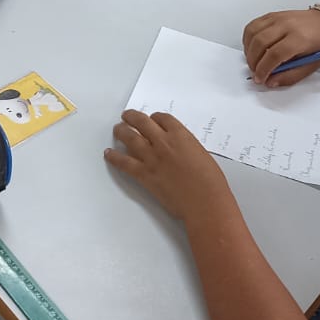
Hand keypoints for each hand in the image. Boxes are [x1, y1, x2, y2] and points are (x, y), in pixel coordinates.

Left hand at [105, 110, 230, 223]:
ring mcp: (151, 158)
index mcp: (180, 135)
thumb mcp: (201, 154)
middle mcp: (163, 142)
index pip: (162, 118)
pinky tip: (109, 154)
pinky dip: (114, 157)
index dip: (154, 117)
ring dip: (121, 131)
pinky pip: (124, 163)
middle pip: (141, 122)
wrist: (204, 202)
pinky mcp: (144, 175)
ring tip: (117, 129)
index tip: (151, 119)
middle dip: (132, 117)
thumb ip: (186, 147)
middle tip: (127, 116)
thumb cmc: (210, 182)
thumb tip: (178, 149)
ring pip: (129, 138)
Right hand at [243, 9, 319, 86]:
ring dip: (249, 50)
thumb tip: (271, 82)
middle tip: (255, 72)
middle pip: (260, 43)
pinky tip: (252, 48)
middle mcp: (287, 25)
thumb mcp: (311, 64)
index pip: (275, 54)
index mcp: (300, 38)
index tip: (260, 78)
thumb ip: (290, 75)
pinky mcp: (272, 15)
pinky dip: (248, 38)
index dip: (264, 69)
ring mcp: (278, 18)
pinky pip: (253, 25)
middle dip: (254, 62)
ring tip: (253, 61)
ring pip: (253, 32)